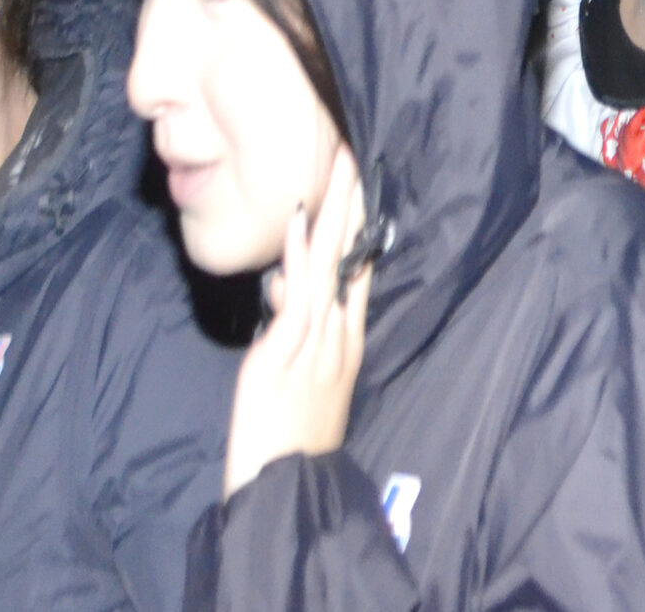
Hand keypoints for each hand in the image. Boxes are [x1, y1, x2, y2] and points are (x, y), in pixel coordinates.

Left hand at [224, 145, 374, 492]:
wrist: (282, 491)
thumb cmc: (289, 447)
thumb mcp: (306, 387)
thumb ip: (300, 341)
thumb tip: (285, 292)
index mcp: (344, 347)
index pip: (356, 275)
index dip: (360, 229)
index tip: (362, 187)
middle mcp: (336, 339)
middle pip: (349, 260)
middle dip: (353, 206)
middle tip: (355, 153)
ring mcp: (313, 345)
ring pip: (328, 268)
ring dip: (333, 213)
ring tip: (337, 166)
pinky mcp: (283, 355)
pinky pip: (297, 297)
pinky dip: (301, 255)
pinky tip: (302, 220)